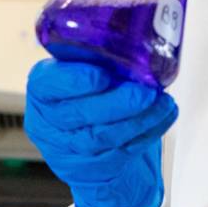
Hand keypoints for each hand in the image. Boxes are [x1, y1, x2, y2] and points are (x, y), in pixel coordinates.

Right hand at [25, 59, 176, 206]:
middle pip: (79, 114)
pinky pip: (123, 151)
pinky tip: (164, 116)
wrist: (88, 147)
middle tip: (146, 91)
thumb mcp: (81, 74)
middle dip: (118, 102)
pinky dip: (149, 132)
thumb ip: (95, 59)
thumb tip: (133, 38)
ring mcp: (69, 150)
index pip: (47, 84)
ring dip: (140, 118)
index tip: (103, 75)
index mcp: (42, 91)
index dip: (75, 80)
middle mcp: (48, 123)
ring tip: (163, 102)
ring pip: (104, 136)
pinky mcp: (93, 168)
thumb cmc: (88, 98)